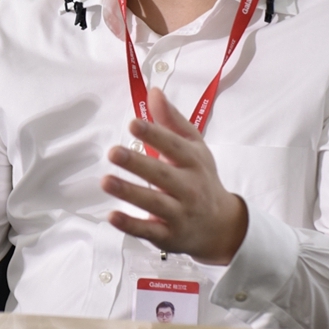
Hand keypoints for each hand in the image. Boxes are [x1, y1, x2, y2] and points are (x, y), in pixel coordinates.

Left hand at [100, 87, 247, 263]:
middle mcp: (189, 188)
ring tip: (105, 181)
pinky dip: (131, 225)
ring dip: (129, 192)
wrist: (222, 226)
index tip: (133, 124)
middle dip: (137, 164)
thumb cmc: (202, 178)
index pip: (173, 146)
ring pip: (154, 203)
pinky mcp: (169, 236)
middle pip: (162, 175)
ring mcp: (179, 214)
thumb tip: (154, 91)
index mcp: (193, 162)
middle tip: (113, 152)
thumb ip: (172, 120)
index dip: (154, 134)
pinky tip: (112, 215)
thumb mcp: (194, 147)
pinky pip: (149, 231)